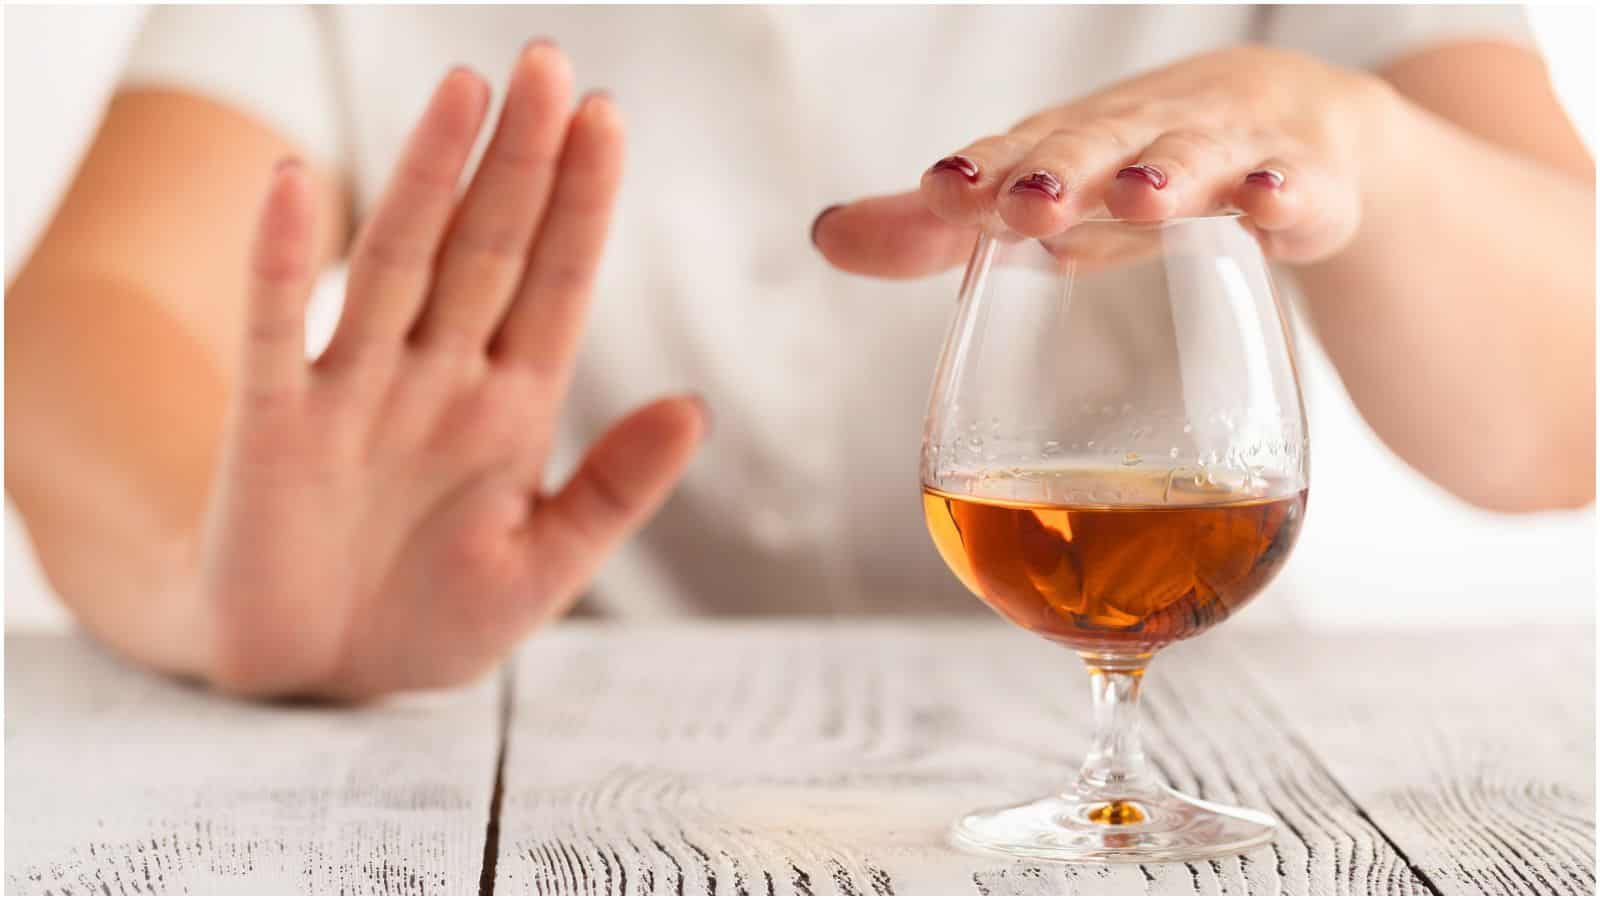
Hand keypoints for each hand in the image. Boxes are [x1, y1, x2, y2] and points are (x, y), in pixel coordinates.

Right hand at [200, 44, 705, 698]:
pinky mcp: (273, 427)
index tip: (608, 118)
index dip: (581, 203)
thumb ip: (614, 491)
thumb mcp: (543, 568)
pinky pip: (274, 331)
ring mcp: (355, 394)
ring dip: (427, 179)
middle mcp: (437, 379)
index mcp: (512, 408)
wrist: (319, 676)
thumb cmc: (433, 617)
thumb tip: (693, 407)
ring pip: (398, 266)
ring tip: (463, 92)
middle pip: (486, 250)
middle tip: (549, 64)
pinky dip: (280, 261)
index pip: (556, 284)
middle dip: (521, 162)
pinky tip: (295, 182)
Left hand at [814, 46, 1391, 275]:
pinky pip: (1296, 187)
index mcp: (1066, 147)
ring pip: (1193, 159)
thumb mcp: (1040, 202)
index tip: (942, 191)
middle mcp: (1135, 137)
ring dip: (1167, 176)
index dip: (981, 173)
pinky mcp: (1298, 181)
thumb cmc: (1131, 172)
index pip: (1015, 154)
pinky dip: (1286, 193)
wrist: (1281, 126)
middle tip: (1026, 202)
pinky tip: (1270, 206)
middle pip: (1096, 146)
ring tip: (1140, 197)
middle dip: (1061, 171)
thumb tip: (825, 234)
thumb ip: (937, 233)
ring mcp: (1222, 152)